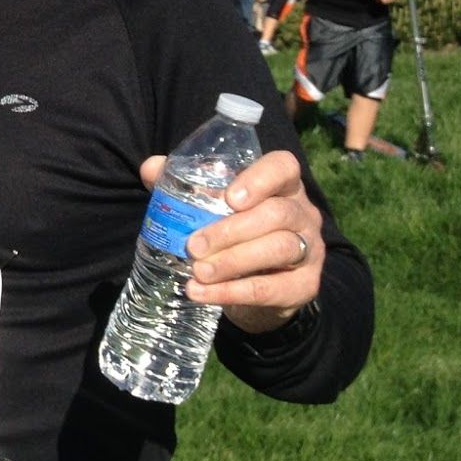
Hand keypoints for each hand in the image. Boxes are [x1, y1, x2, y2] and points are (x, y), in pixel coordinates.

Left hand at [137, 150, 322, 333]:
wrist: (256, 288)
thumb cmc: (231, 234)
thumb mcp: (209, 208)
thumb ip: (180, 184)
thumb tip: (150, 167)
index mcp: (281, 186)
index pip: (283, 167)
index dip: (260, 179)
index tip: (229, 198)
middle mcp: (303, 213)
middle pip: (277, 213)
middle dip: (231, 230)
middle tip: (193, 246)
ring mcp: (310, 250)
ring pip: (279, 248)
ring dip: (232, 261)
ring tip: (198, 272)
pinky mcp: (305, 286)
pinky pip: (271, 288)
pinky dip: (233, 292)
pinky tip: (203, 293)